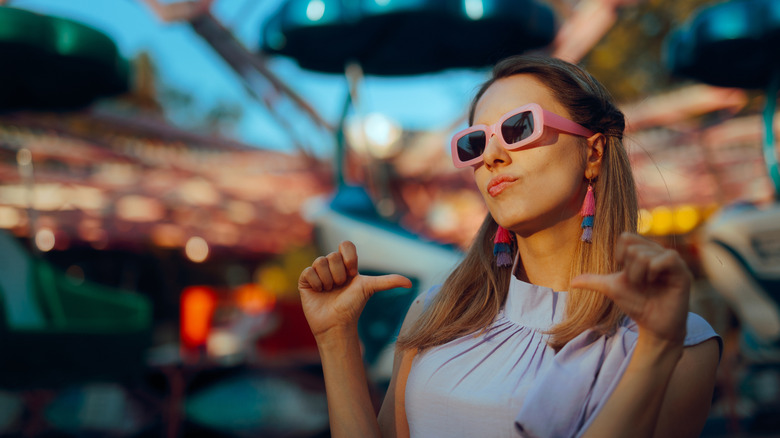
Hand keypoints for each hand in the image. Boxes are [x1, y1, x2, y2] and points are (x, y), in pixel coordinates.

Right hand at [297, 241, 411, 340]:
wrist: (336, 324)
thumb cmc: (353, 307)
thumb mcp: (370, 289)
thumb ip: (388, 282)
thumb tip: (410, 283)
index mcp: (346, 265)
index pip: (346, 245)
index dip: (348, 257)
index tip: (353, 272)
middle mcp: (332, 266)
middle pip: (332, 256)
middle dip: (339, 275)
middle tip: (340, 288)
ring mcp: (317, 272)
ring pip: (320, 262)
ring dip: (327, 280)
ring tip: (329, 291)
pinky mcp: (305, 280)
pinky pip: (308, 271)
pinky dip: (316, 283)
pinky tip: (319, 292)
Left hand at [570, 232, 690, 344]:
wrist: (653, 326)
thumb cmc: (636, 304)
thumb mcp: (612, 289)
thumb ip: (594, 281)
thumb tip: (571, 282)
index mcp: (643, 252)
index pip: (626, 237)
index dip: (620, 255)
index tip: (624, 271)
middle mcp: (658, 252)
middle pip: (633, 248)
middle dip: (629, 270)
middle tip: (638, 283)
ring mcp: (671, 261)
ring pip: (645, 254)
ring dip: (639, 274)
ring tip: (647, 285)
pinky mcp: (683, 271)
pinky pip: (667, 258)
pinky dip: (655, 270)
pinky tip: (656, 281)